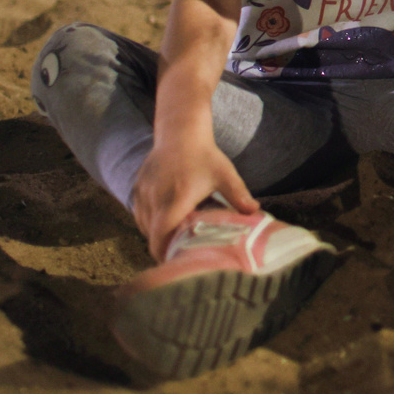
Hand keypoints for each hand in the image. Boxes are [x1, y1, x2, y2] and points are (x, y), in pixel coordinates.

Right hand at [130, 130, 258, 260]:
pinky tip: (164, 224)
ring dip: (155, 236)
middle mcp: (154, 198)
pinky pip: (139, 215)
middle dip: (163, 248)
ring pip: (143, 227)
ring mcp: (142, 194)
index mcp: (174, 200)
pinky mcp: (137, 189)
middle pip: (151, 236)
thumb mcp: (225, 174)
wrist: (180, 132)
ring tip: (174, 240)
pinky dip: (149, 223)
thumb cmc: (205, 156)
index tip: (177, 262)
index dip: (165, 254)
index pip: (160, 237)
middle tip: (179, 256)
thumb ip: (238, 195)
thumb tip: (256, 213)